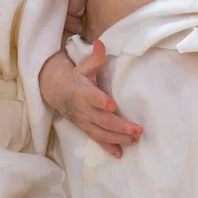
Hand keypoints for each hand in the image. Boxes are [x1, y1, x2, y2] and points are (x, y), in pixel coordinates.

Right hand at [54, 40, 141, 157]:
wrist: (59, 93)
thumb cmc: (77, 77)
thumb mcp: (84, 65)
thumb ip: (95, 57)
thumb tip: (100, 42)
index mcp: (83, 92)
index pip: (92, 98)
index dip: (102, 102)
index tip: (113, 105)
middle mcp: (84, 110)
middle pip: (102, 121)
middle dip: (120, 127)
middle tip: (137, 130)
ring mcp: (85, 122)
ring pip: (102, 134)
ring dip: (119, 138)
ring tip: (135, 139)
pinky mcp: (87, 129)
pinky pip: (98, 141)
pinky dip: (108, 148)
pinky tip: (120, 154)